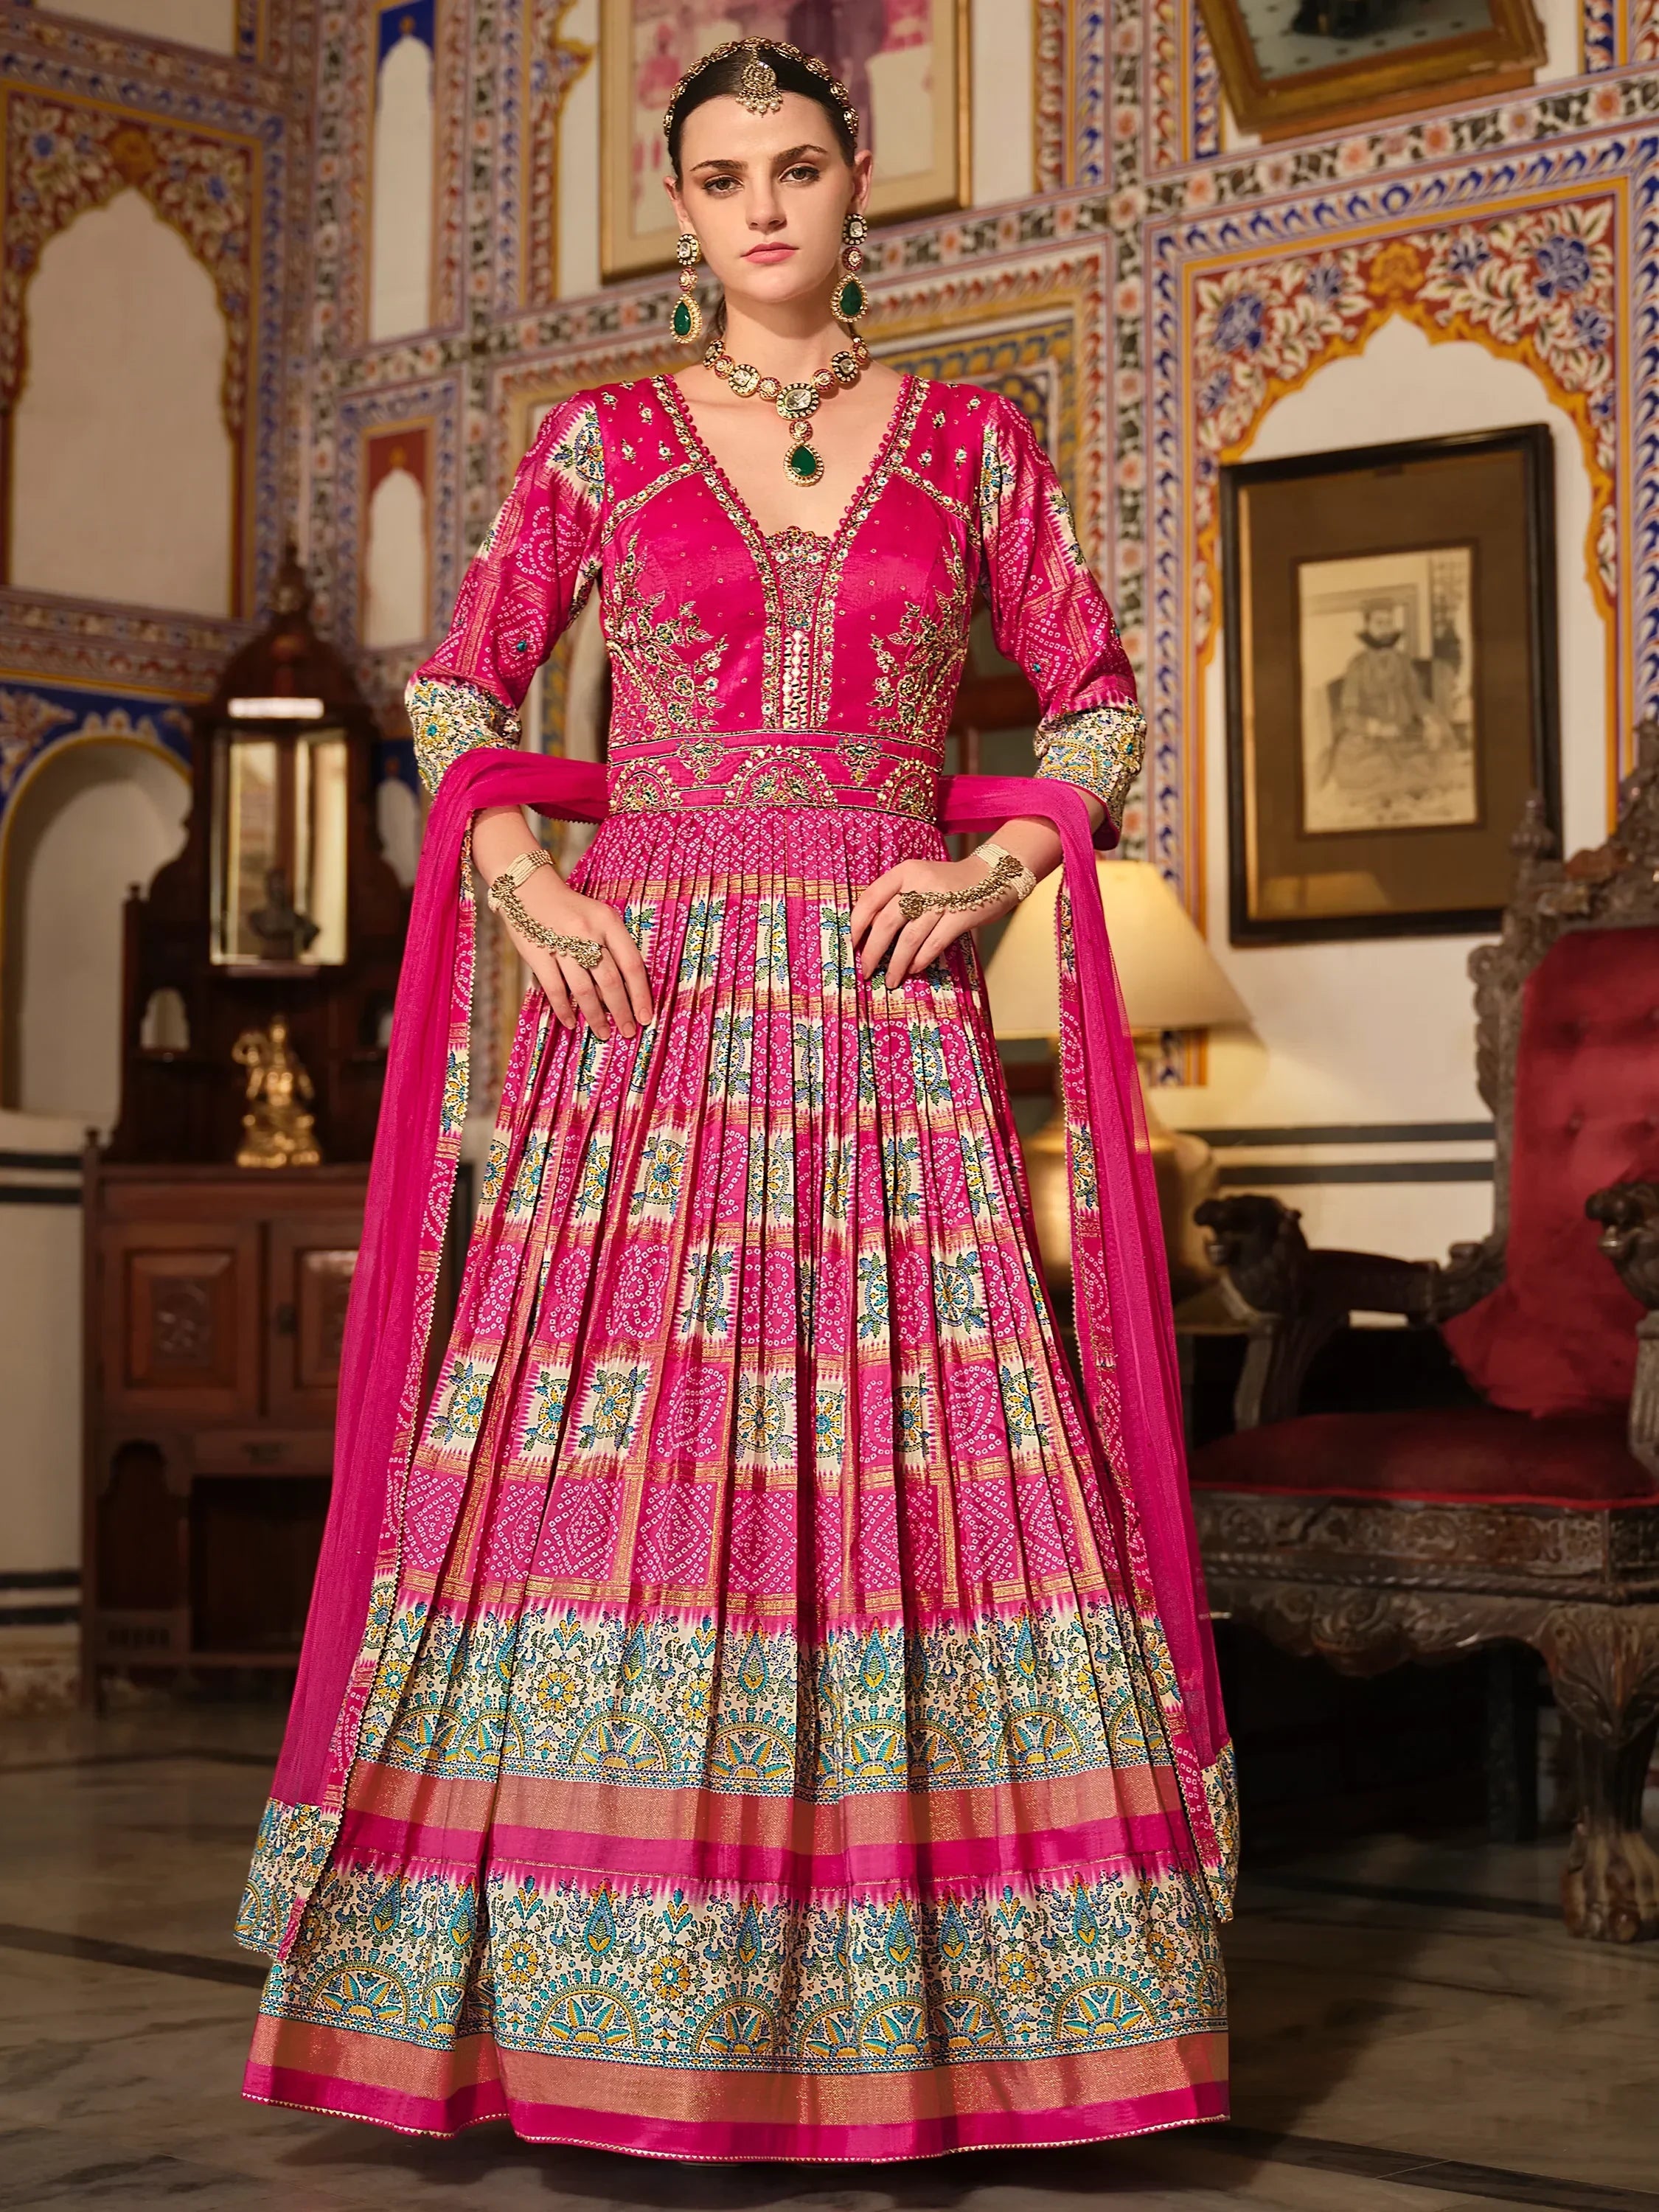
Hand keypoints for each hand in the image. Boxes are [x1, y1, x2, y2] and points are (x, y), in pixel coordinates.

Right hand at [498, 864, 653, 1039]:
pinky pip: (556, 989)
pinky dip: (564, 1009)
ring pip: (584, 990)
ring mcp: (561, 943)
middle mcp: (587, 932)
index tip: (646, 1016)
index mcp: (608, 922)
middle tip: (628, 1032)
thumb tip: (625, 989)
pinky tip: (570, 1022)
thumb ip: (613, 945)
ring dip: (596, 1016)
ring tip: (603, 1032)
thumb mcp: (599, 916)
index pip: (632, 964)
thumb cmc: (570, 909)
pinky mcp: (538, 954)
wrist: (527, 888)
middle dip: (622, 1011)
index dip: (641, 994)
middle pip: (610, 981)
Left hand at [849, 854, 1019, 988]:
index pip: (871, 898)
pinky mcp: (961, 915)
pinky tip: (914, 969)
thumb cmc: (950, 883)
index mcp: (905, 871)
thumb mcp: (920, 879)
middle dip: (873, 951)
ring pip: (909, 938)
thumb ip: (898, 898)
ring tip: (891, 980)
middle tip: (866, 970)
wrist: (995, 874)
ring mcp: (942, 899)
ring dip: (897, 963)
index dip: (858, 924)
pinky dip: (921, 959)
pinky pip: (934, 943)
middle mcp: (920, 882)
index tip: (851, 944)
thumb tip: (871, 934)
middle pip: (886, 922)